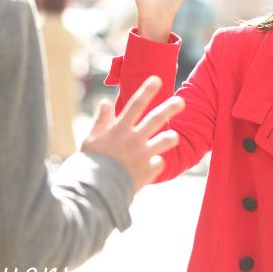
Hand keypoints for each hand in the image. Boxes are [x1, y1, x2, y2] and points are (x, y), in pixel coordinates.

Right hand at [80, 76, 183, 191]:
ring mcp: (143, 155)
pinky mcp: (149, 171)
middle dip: (170, 107)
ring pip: (165, 140)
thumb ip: (100, 121)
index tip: (157, 79)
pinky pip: (159, 163)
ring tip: (174, 136)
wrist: (96, 192)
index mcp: (119, 130)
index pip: (135, 105)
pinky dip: (156, 163)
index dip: (146, 91)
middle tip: (181, 101)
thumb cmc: (90, 165)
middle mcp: (133, 140)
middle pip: (156, 119)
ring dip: (171, 137)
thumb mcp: (91, 140)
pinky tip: (150, 166)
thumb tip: (105, 102)